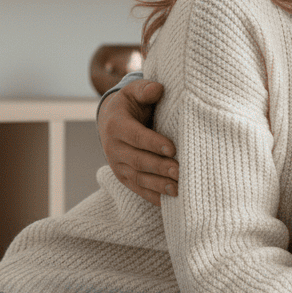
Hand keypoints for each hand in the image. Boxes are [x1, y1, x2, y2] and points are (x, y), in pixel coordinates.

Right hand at [97, 80, 178, 204]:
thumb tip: (157, 89)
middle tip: (179, 171)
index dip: (153, 143)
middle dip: (159, 167)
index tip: (172, 148)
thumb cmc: (131, 104)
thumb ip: (145, 90)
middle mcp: (114, 149)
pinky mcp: (124, 178)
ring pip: (138, 178)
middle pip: (138, 160)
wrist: (112, 121)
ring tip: (178, 189)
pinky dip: (153, 197)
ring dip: (158, 185)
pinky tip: (170, 202)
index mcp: (116, 126)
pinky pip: (138, 190)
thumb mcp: (134, 91)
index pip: (136, 137)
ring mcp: (118, 166)